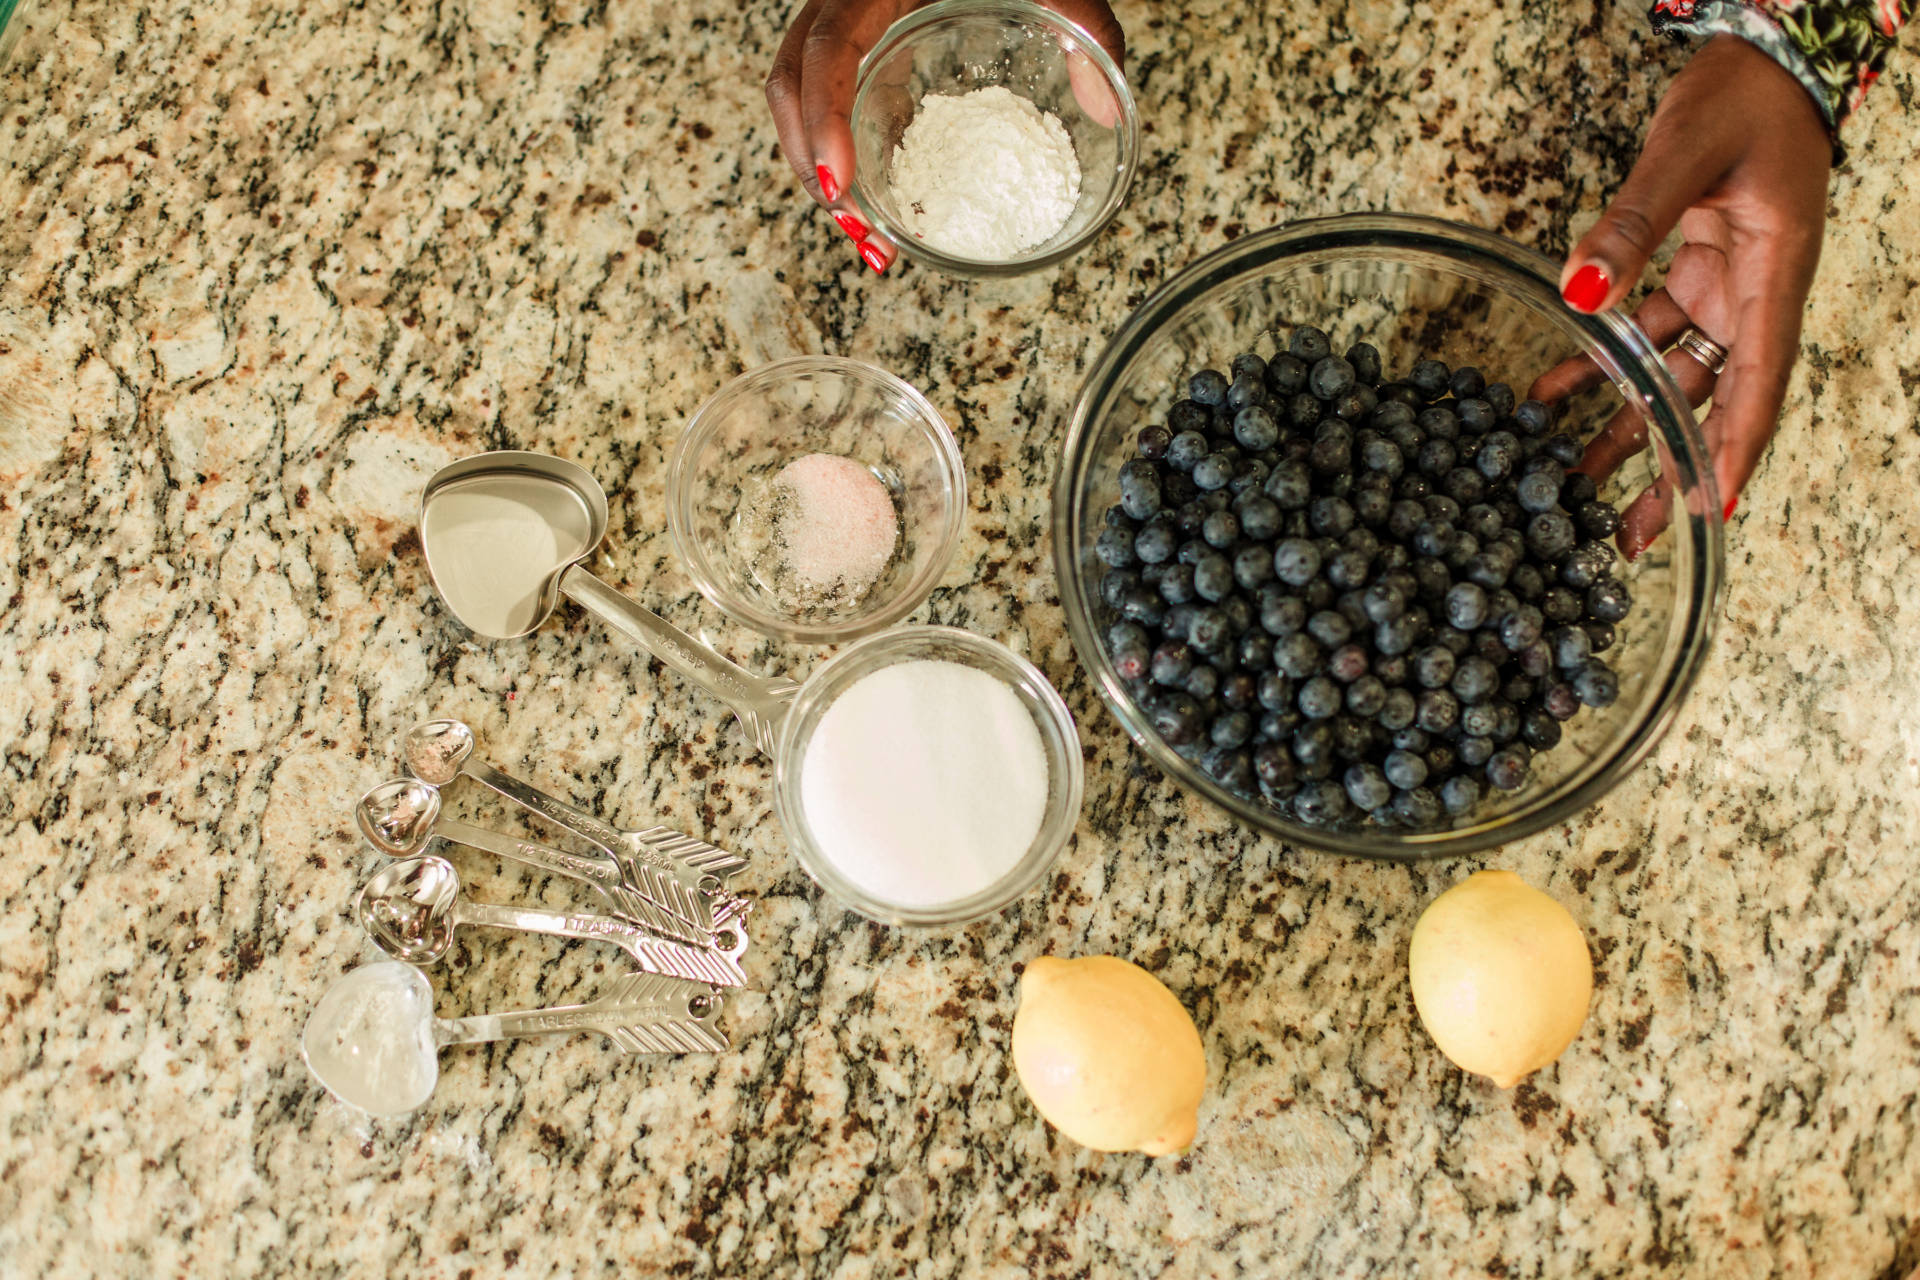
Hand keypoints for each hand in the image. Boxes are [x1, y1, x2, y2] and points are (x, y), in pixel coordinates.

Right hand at [765, 0, 1124, 274]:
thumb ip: (1086, 22)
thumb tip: (1107, 108)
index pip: (827, 49)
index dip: (823, 118)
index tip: (841, 183)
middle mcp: (850, 3)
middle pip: (791, 82)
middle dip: (810, 163)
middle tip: (858, 231)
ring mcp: (853, 24)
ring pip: (801, 94)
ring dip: (820, 167)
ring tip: (869, 235)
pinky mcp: (868, 42)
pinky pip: (835, 96)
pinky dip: (843, 152)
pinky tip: (879, 201)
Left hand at [1532, 35, 1829, 556]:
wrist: (1765, 56)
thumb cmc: (1744, 97)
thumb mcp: (1685, 151)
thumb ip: (1632, 221)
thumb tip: (1579, 291)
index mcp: (1772, 275)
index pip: (1757, 383)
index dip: (1732, 451)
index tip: (1707, 511)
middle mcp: (1751, 294)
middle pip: (1713, 401)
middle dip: (1672, 470)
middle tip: (1629, 537)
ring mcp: (1722, 287)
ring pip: (1674, 378)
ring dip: (1626, 431)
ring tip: (1576, 489)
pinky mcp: (1692, 271)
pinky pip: (1644, 336)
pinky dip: (1597, 368)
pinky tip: (1547, 402)